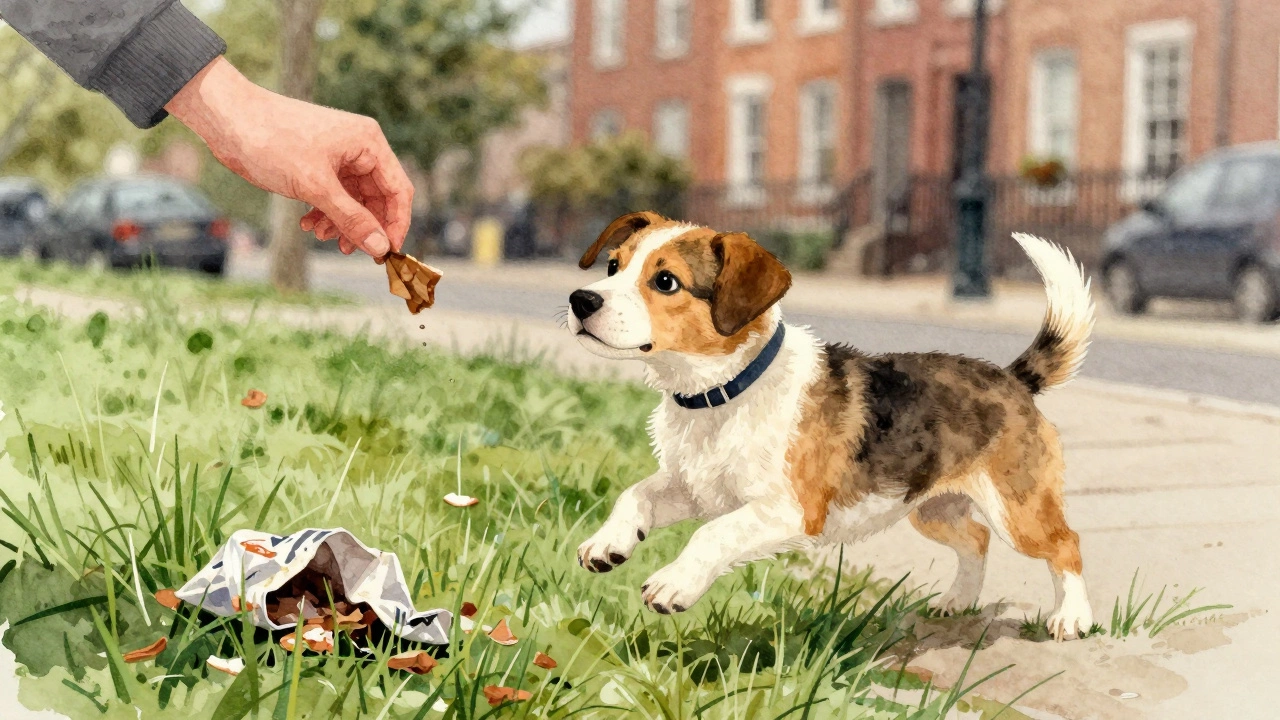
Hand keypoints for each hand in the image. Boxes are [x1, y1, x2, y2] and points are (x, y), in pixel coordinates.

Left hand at [165, 57, 411, 258]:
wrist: (226, 118)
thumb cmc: (272, 140)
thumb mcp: (315, 186)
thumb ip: (351, 219)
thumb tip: (380, 248)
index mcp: (368, 143)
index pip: (398, 190)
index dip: (396, 224)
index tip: (387, 253)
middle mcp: (359, 147)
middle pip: (377, 198)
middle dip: (363, 226)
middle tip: (347, 250)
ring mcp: (338, 155)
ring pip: (353, 200)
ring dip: (341, 222)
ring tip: (321, 236)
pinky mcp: (318, 163)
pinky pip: (334, 195)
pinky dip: (324, 212)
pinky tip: (308, 224)